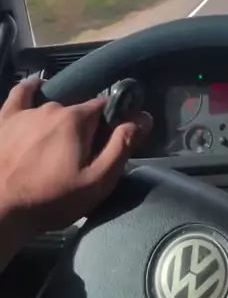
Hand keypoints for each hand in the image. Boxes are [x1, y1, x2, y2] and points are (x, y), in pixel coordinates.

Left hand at [0, 79, 151, 264]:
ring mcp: (25, 111)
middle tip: (82, 154)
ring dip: (60, 119)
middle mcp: (52, 107)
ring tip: (58, 142)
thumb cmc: (50, 199)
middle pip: (78, 110)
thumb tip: (143, 118)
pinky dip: (32, 89)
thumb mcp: (97, 182)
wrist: (0, 209)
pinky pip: (21, 94)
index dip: (113, 120)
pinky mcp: (4, 119)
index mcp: (77, 119)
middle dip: (85, 127)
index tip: (113, 138)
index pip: (105, 107)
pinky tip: (37, 88)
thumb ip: (121, 147)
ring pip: (52, 106)